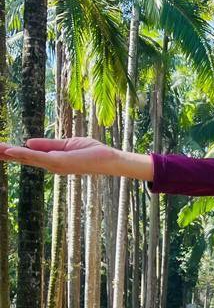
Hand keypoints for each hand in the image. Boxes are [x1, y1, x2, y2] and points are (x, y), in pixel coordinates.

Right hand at [0, 135, 146, 178]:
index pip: (27, 156)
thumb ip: (47, 144)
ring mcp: (54, 165)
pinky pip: (38, 157)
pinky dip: (24, 153)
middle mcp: (51, 165)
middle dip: (5, 154)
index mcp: (52, 160)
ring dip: (9, 153)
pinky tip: (11, 150)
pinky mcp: (60, 162)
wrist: (109, 159)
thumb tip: (28, 142)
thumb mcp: (66, 144)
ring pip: (26, 158)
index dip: (11, 152)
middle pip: (22, 159)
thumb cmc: (92, 152)